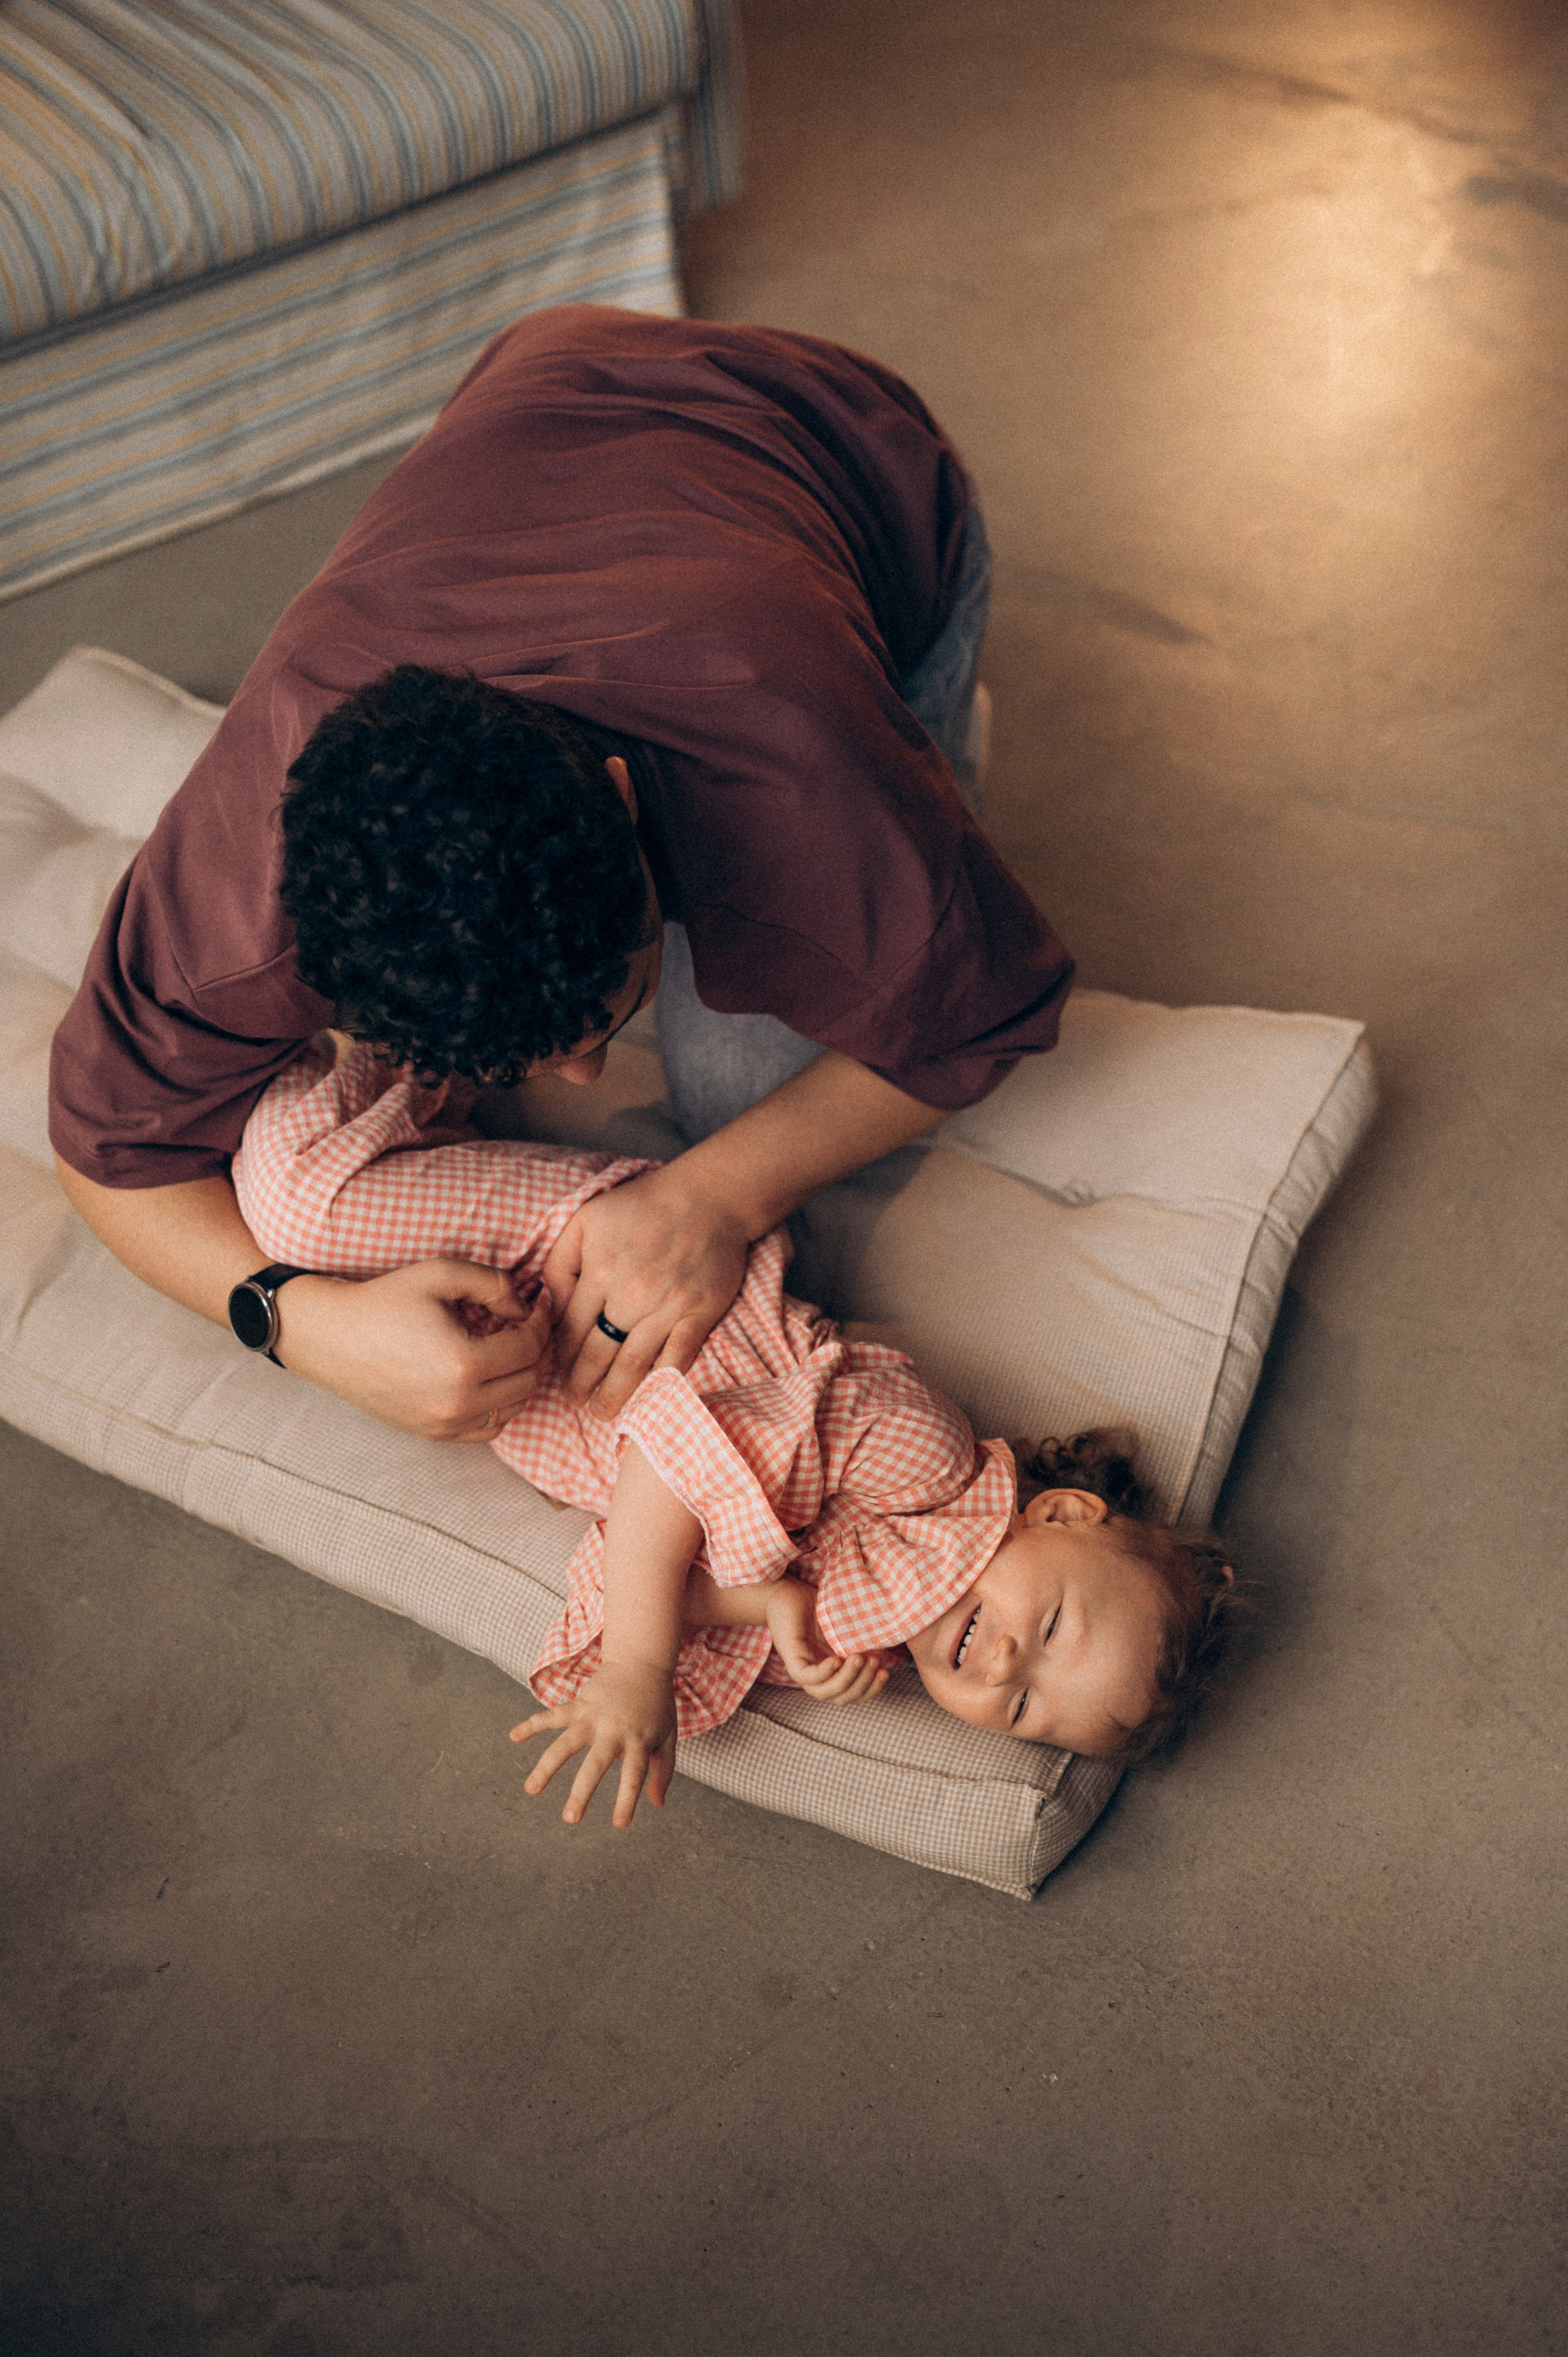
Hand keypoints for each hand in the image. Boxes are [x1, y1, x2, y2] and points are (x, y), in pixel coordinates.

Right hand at [275, 1261, 551, 1440]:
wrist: (330, 1338)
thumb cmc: (384, 1301)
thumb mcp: (440, 1274)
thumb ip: (494, 1284)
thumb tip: (525, 1308)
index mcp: (464, 1364)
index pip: (530, 1348)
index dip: (542, 1322)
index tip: (538, 1304)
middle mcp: (458, 1403)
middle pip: (529, 1381)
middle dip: (539, 1349)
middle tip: (531, 1325)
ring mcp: (445, 1424)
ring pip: (514, 1408)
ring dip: (523, 1378)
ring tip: (513, 1348)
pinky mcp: (433, 1434)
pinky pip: (488, 1429)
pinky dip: (501, 1405)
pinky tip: (491, 1377)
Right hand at [509, 1660, 676, 1827]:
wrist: (642, 1661)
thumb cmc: (657, 1704)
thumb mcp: (668, 1736)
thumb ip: (663, 1770)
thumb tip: (657, 1804)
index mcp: (638, 1740)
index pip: (634, 1774)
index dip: (626, 1799)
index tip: (619, 1824)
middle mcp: (613, 1729)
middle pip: (596, 1764)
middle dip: (581, 1792)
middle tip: (569, 1819)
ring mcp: (594, 1715)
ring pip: (566, 1742)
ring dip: (547, 1766)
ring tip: (531, 1789)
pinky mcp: (580, 1703)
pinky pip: (553, 1715)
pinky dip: (533, 1723)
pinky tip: (514, 1736)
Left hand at [543, 1163, 748, 1419]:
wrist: (709, 1197)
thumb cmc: (642, 1206)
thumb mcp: (585, 1220)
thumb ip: (559, 1263)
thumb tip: (547, 1307)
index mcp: (600, 1270)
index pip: (571, 1329)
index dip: (560, 1357)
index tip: (554, 1373)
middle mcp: (632, 1293)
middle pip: (598, 1353)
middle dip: (581, 1384)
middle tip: (573, 1401)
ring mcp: (668, 1306)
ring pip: (634, 1364)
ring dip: (614, 1394)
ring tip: (602, 1413)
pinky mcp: (699, 1314)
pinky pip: (677, 1359)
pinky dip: (661, 1383)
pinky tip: (647, 1401)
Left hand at [763, 1577, 894, 1706]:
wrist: (792, 1591)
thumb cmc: (823, 1608)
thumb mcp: (850, 1627)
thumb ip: (865, 1643)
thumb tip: (888, 1654)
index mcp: (834, 1673)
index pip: (853, 1695)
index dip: (871, 1690)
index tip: (885, 1672)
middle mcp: (819, 1676)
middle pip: (841, 1697)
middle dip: (862, 1684)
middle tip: (874, 1661)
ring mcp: (804, 1669)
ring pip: (823, 1693)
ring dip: (845, 1680)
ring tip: (858, 1659)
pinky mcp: (791, 1659)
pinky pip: (806, 1677)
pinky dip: (823, 1672)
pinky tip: (836, 1660)